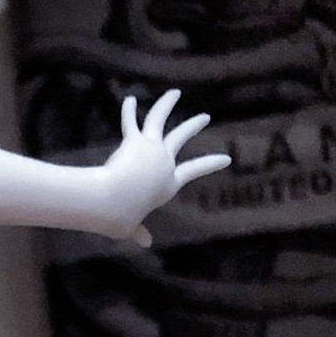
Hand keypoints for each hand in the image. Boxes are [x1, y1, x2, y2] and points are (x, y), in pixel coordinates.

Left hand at [97, 90, 230, 245]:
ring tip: (173, 93)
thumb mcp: (131, 227)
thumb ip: (139, 232)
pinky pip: (131, 121)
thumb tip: (145, 243)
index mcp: (168, 185)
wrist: (109, 203)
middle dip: (192, 126)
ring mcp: (152, 149)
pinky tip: (130, 99)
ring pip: (160, 119)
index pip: (192, 171)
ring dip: (167, 103)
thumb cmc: (119, 218)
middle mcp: (164, 163)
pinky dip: (129, 110)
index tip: (226, 158)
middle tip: (203, 117)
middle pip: (180, 139)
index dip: (209, 164)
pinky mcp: (134, 141)